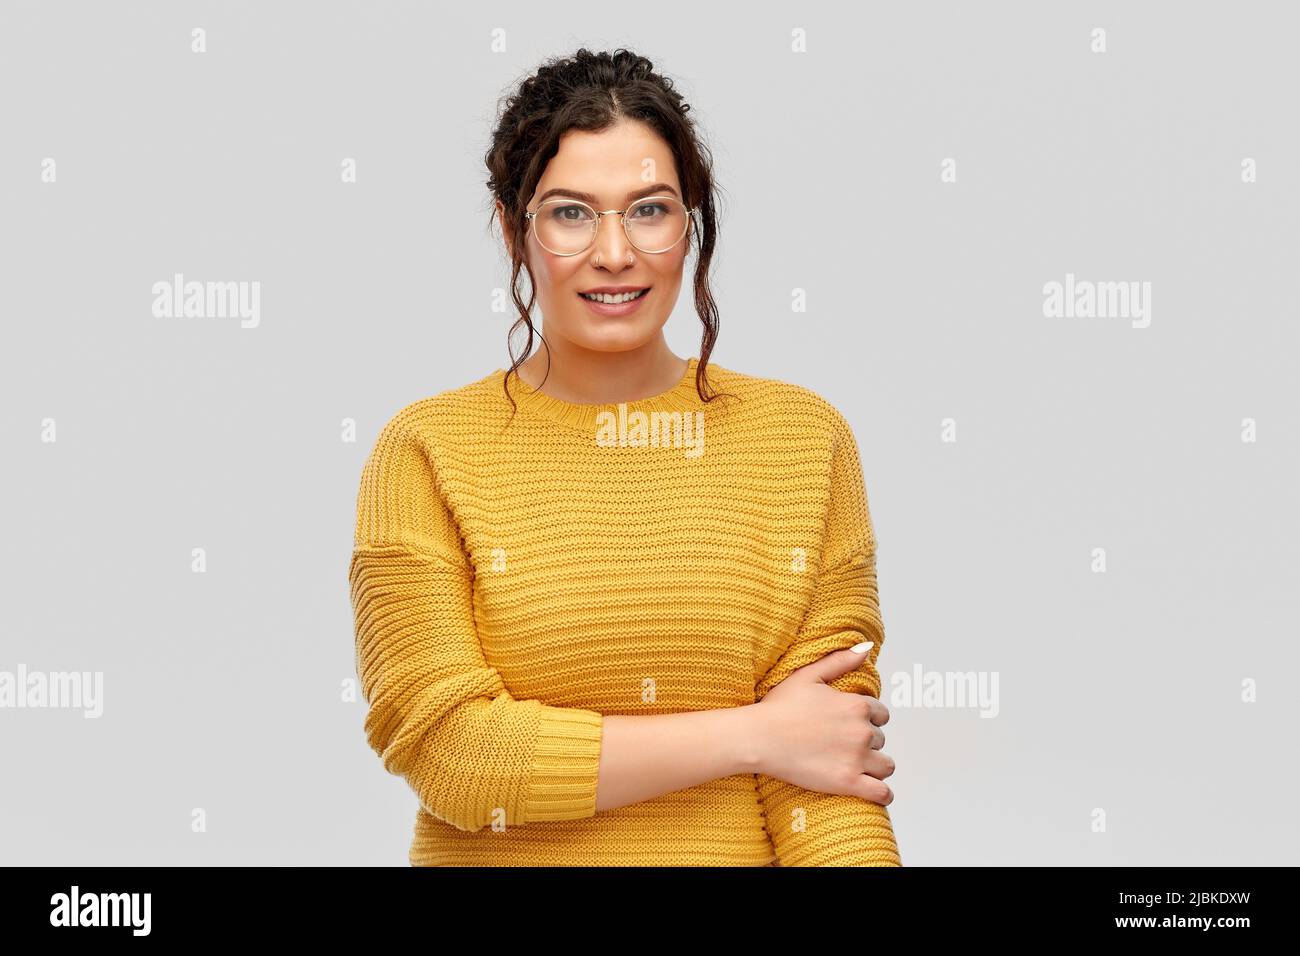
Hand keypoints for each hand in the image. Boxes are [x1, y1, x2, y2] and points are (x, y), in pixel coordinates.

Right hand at [750, 647, 894, 804]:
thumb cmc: (779, 707)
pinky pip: (882, 792)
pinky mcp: (849, 782)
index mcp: (856, 705)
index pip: (881, 714)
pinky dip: (883, 794)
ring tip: (858, 767)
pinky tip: (877, 793)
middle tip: (843, 746)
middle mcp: (862, 731)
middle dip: (867, 742)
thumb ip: (841, 661)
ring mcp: (857, 758)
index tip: (851, 725)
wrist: (759, 738)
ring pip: (886, 765)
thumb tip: (866, 648)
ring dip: (876, 766)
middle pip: (881, 739)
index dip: (867, 719)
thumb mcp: (809, 675)